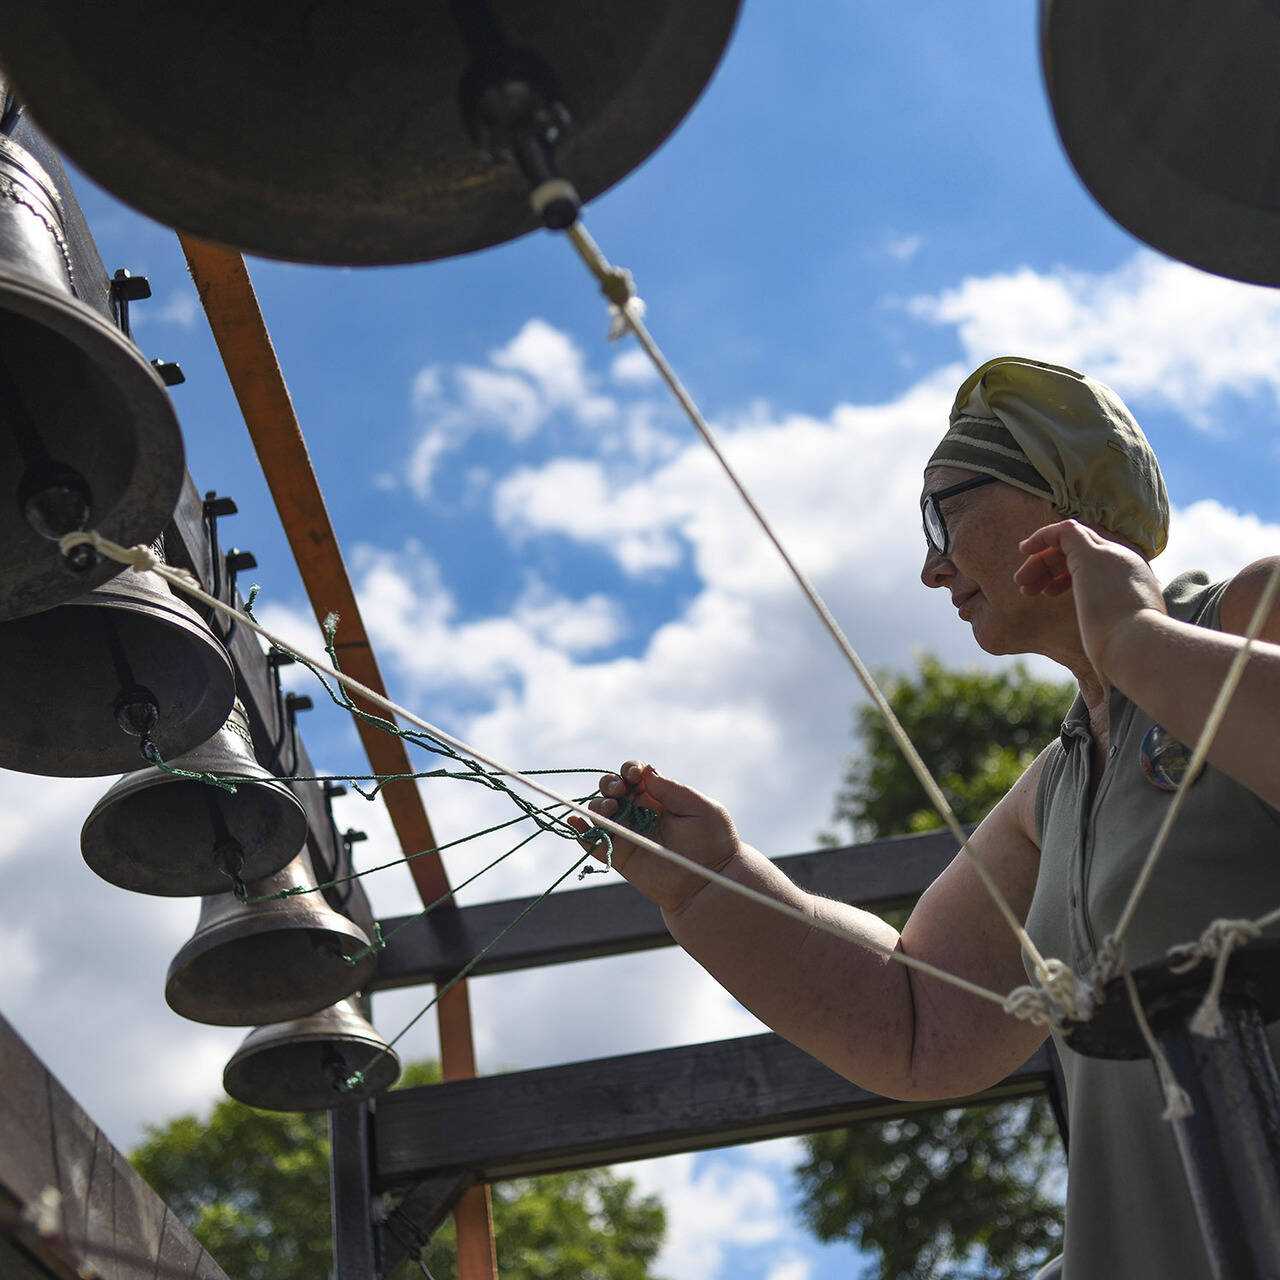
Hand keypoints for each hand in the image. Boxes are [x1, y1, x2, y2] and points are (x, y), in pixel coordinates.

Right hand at [567, 761, 740, 912]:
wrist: (709, 882)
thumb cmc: (713, 842)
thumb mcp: (700, 808)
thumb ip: (673, 789)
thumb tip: (646, 773)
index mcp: (657, 796)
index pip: (634, 775)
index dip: (629, 770)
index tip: (634, 774)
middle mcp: (639, 812)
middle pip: (612, 789)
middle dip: (610, 783)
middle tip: (619, 789)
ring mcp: (628, 833)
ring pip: (599, 811)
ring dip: (598, 805)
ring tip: (610, 808)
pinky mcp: (620, 855)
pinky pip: (593, 841)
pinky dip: (579, 831)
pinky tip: (574, 822)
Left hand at [1015, 519, 1166, 677]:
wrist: (1139, 649)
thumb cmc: (1131, 661)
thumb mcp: (1120, 655)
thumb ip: (1110, 662)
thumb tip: (1103, 701)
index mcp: (1136, 583)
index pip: (1100, 563)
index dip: (1068, 574)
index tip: (1048, 593)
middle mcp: (1126, 563)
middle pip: (1083, 548)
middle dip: (1051, 565)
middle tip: (1028, 588)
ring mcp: (1110, 557)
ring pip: (1070, 540)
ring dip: (1041, 558)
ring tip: (1023, 584)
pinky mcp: (1091, 555)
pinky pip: (1064, 530)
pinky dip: (1042, 536)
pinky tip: (1024, 549)